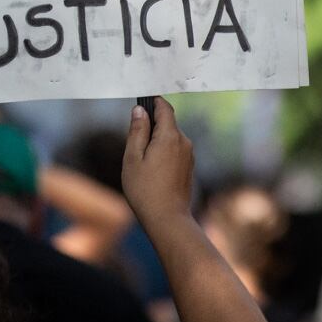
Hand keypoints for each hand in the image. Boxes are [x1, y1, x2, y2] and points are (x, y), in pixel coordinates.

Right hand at [121, 98, 194, 225]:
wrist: (167, 219)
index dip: (153, 102)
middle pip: (167, 123)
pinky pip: (175, 150)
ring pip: (171, 138)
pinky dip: (163, 153)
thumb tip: (140, 110)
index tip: (141, 103)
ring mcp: (189, 155)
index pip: (164, 108)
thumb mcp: (133, 158)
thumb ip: (137, 131)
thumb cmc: (145, 190)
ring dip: (157, 141)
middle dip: (151, 126)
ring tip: (142, 162)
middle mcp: (184, 142)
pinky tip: (152, 172)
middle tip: (134, 143)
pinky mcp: (189, 167)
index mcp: (169, 136)